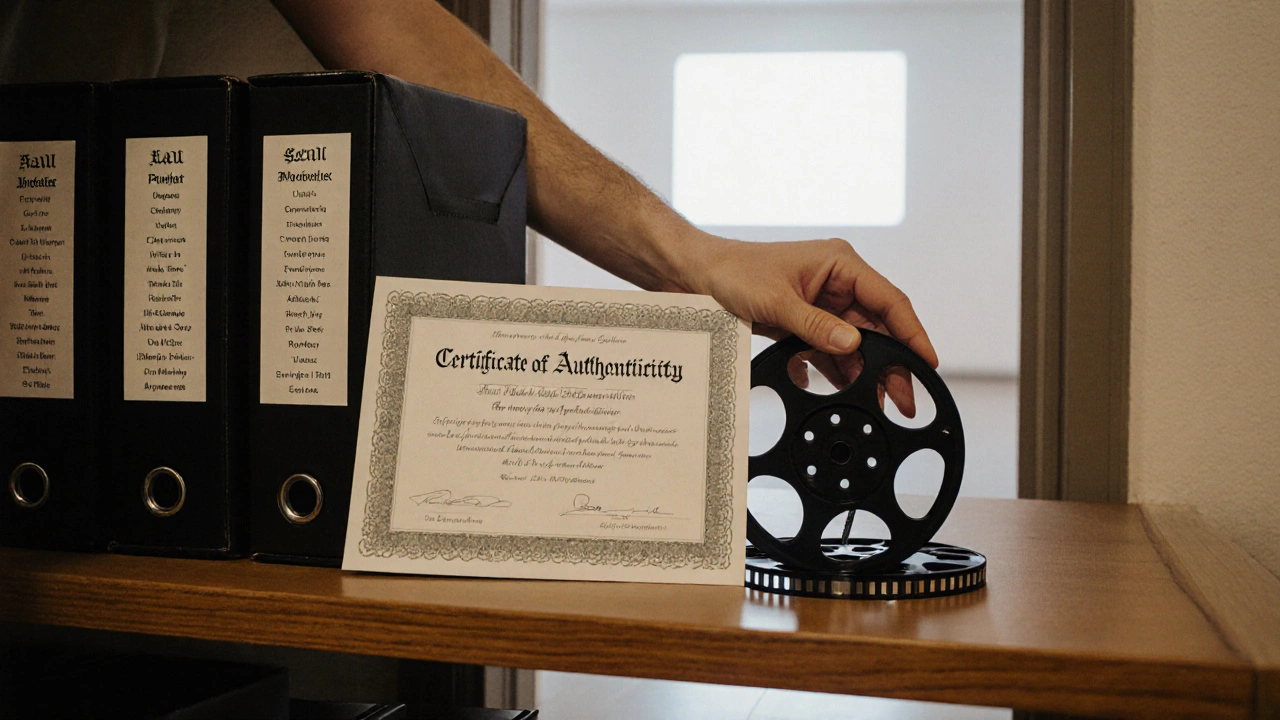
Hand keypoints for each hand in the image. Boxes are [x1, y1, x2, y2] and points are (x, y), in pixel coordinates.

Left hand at [685, 236, 936, 415]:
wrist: (695, 274)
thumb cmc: (733, 272)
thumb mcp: (777, 302)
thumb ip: (817, 327)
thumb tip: (855, 346)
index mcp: (841, 264)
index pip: (890, 300)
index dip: (912, 333)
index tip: (927, 363)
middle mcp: (837, 282)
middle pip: (877, 328)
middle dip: (888, 364)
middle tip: (902, 399)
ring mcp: (821, 304)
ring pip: (853, 344)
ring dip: (858, 372)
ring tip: (869, 403)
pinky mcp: (804, 322)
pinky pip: (826, 350)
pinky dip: (826, 370)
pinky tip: (822, 387)